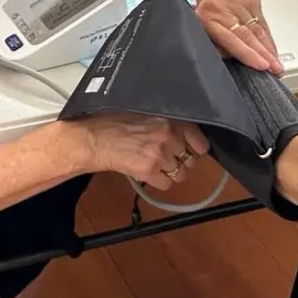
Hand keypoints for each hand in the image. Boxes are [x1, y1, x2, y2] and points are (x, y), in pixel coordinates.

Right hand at [77, 113, 209, 189]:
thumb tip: (188, 136)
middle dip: (181, 162)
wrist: (96, 137)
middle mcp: (170, 136)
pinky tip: (148, 172)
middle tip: (167, 157)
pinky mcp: (149, 170)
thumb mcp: (149, 112)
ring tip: (156, 165)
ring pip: (181, 175)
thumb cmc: (116, 123)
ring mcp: (160, 154)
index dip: (194, 149)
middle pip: (191, 161)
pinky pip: (166, 185)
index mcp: (173, 119)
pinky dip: (158, 181)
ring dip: (170, 173)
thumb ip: (170, 122)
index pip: (202, 143)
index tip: (189, 150)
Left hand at [193, 0, 283, 74]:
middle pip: (248, 35)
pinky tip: (274, 50)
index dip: (248, 53)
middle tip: (274, 69)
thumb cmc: (206, 1)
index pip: (232, 39)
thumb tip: (231, 58)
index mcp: (208, 18)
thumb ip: (214, 40)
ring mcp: (241, 3)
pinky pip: (263, 23)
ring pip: (258, 30)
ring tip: (277, 65)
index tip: (261, 65)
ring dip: (269, 49)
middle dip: (263, 55)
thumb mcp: (200, 21)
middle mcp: (226, 10)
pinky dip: (269, 38)